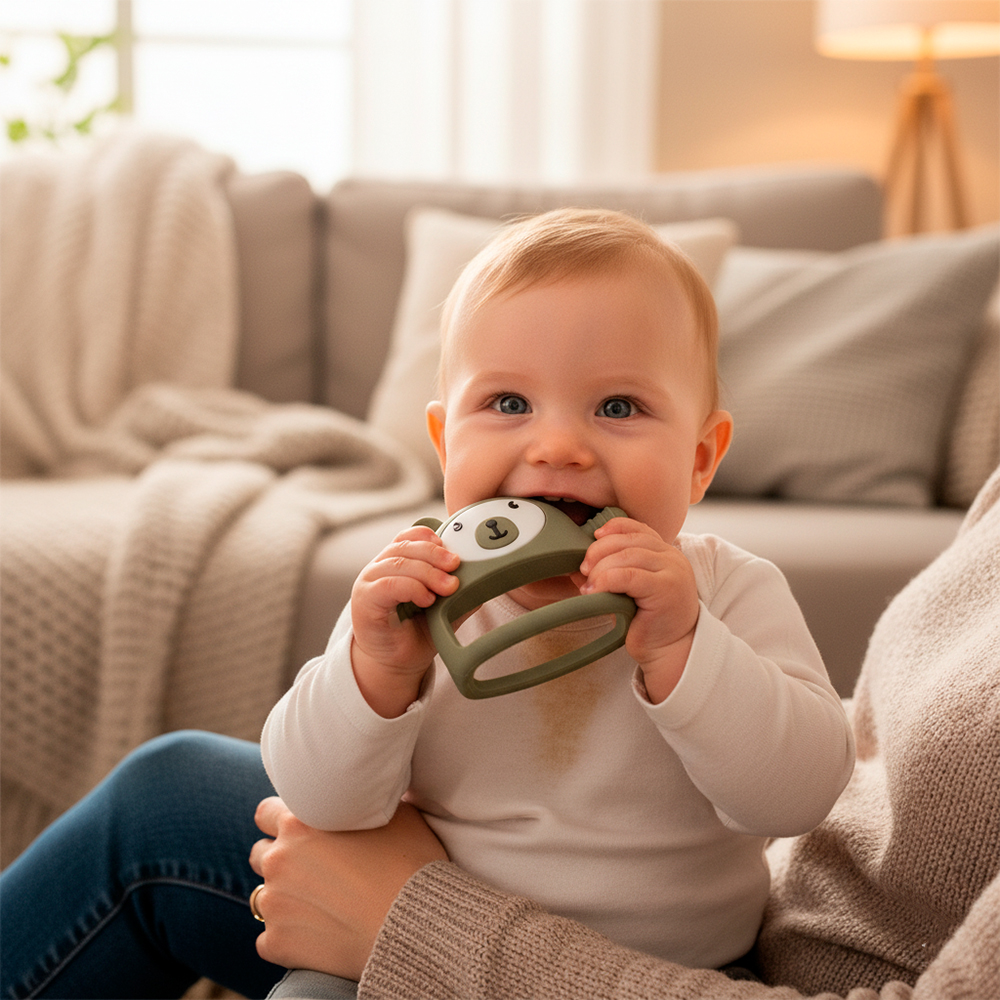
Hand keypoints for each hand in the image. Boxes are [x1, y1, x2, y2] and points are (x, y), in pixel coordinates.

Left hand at [249, 797, 447, 981]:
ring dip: (284, 899)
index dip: (283, 822)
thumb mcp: (396, 812)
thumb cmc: (411, 862)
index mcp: (299, 821)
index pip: (265, 813)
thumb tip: (372, 796)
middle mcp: (279, 858)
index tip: (304, 835)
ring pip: (262, 897)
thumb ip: (365, 804)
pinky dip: (289, 938)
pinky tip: (320, 936)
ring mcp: (274, 902)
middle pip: (261, 854)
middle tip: (315, 872)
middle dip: (282, 861)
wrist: (416, 922)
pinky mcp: (277, 942)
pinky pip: (269, 939)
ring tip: (319, 907)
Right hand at [350, 525, 459, 716]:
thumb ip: (458, 591)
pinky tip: (427, 599)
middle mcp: (379, 567)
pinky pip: (389, 584)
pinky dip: (412, 587)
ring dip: (428, 572)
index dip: (430, 539)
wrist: (396, 664)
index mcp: (396, 562)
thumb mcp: (444, 608)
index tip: (452, 552)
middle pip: (406, 546)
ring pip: (399, 563)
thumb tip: (483, 579)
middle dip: (435, 554)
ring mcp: (369, 581)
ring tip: (448, 588)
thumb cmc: (416, 633)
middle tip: (456, 567)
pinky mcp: (364, 600)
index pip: (409, 536)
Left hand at [578, 517, 698, 701]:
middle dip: (599, 551)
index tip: (593, 537)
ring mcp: (672, 571)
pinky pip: (629, 575)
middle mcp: (672, 558)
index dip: (613, 528)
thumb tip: (578, 567)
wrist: (670, 652)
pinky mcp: (665, 588)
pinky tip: (594, 592)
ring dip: (600, 569)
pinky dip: (606, 580)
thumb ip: (612, 573)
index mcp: (666, 553)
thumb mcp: (629, 592)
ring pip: (627, 556)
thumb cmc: (648, 624)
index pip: (638, 528)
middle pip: (629, 540)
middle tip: (584, 569)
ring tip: (588, 586)